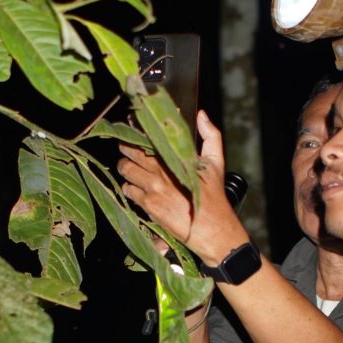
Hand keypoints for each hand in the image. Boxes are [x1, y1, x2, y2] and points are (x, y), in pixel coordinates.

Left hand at [118, 110, 249, 265]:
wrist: (211, 227)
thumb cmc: (214, 196)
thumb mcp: (216, 162)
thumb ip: (211, 135)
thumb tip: (201, 114)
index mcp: (176, 156)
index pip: (149, 136)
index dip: (135, 130)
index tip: (130, 124)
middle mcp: (162, 169)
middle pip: (131, 151)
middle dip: (126, 149)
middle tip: (125, 149)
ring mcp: (153, 186)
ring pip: (126, 169)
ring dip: (125, 168)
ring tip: (128, 168)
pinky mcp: (148, 204)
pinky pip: (128, 190)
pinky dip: (129, 188)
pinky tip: (134, 188)